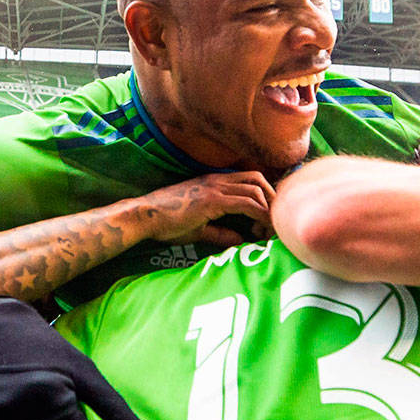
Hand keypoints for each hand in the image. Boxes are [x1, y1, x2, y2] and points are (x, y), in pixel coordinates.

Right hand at [135, 172, 274, 246]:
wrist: (144, 216)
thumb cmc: (166, 223)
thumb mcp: (199, 228)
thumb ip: (221, 232)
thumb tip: (240, 240)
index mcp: (215, 183)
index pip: (250, 180)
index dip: (264, 198)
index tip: (266, 223)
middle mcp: (218, 181)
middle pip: (258, 179)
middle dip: (272, 199)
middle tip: (274, 223)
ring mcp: (215, 188)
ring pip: (256, 189)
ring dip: (268, 210)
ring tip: (268, 230)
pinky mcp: (212, 200)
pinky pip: (246, 203)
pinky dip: (259, 216)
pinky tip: (258, 231)